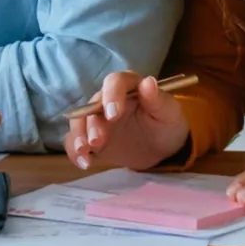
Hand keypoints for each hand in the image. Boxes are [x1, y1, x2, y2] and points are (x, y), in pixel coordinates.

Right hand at [64, 72, 189, 171]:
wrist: (161, 148)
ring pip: (79, 121)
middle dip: (92, 123)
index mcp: (128, 86)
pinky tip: (84, 163)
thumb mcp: (169, 113)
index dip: (111, 95)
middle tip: (97, 141)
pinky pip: (75, 141)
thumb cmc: (166, 124)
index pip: (115, 82)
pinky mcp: (90, 137)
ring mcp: (97, 119)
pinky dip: (75, 151)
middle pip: (93, 105)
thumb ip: (157, 99)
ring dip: (78, 136)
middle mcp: (108, 99)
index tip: (113, 115)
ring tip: (84, 151)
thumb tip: (148, 82)